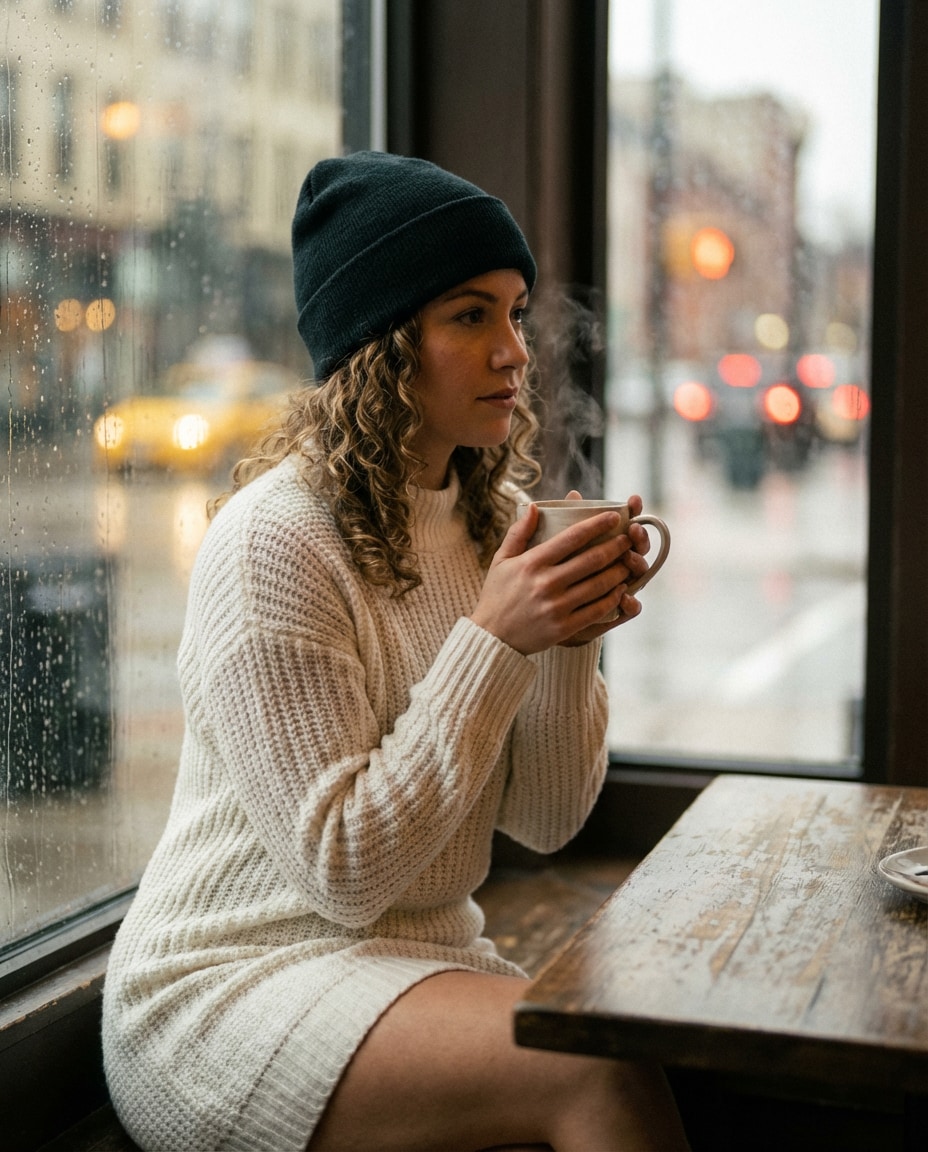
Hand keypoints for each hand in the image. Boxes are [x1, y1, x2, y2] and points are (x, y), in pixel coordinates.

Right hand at [469, 491, 645, 654]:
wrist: (492, 638)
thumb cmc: (497, 595)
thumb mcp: (501, 560)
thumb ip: (518, 533)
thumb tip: (534, 506)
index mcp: (531, 563)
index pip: (571, 538)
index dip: (596, 525)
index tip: (613, 516)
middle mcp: (546, 583)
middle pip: (591, 560)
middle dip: (616, 546)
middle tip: (629, 538)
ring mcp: (556, 607)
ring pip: (599, 585)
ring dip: (619, 571)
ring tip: (630, 561)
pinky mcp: (564, 628)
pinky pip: (596, 610)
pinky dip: (612, 598)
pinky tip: (621, 589)